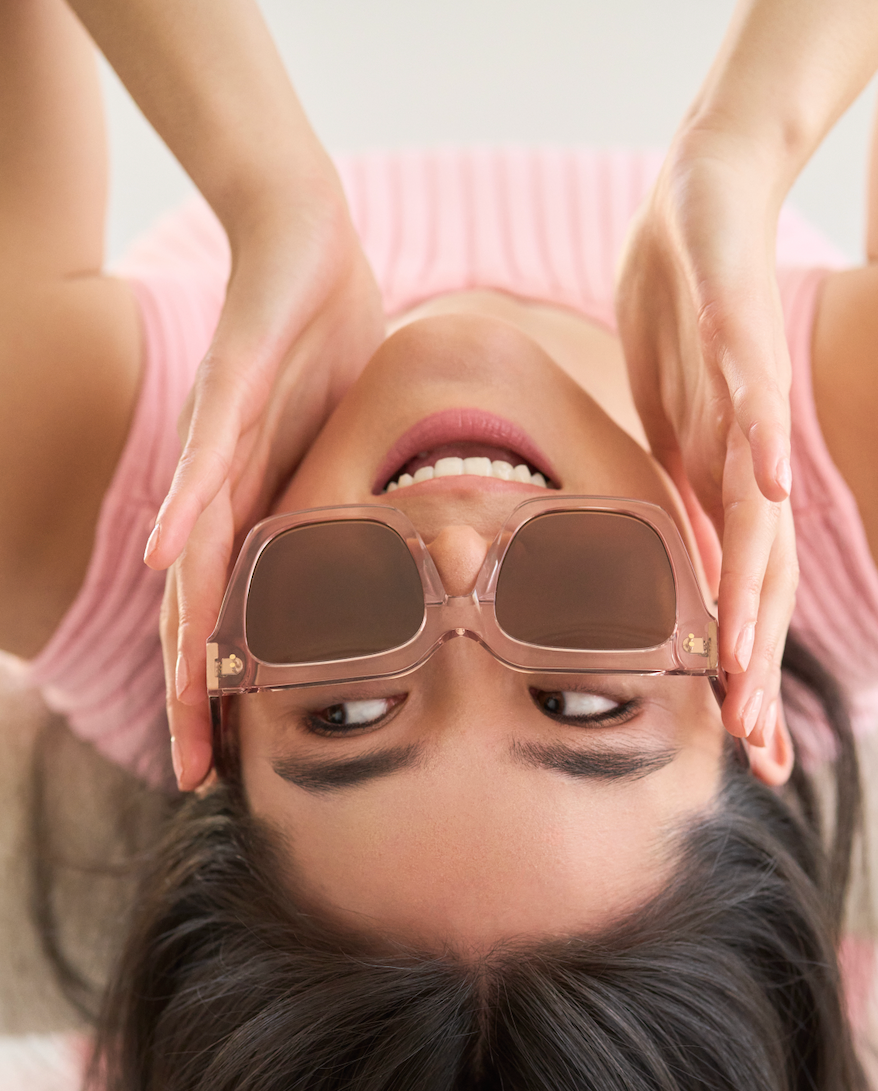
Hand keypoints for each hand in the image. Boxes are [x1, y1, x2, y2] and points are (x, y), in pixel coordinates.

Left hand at [147, 180, 384, 788]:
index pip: (237, 613)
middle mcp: (225, 487)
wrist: (297, 237)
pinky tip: (170, 559)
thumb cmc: (321, 344)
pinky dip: (187, 508)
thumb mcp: (344, 449)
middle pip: (200, 604)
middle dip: (194, 689)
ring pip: (196, 549)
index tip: (232, 761)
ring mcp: (221, 438)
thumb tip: (413, 570)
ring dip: (184, 627)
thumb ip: (353, 512)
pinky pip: (208, 454)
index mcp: (257, 509)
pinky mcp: (232, 381)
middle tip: (194, 772)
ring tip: (180, 699)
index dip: (230, 686)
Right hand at [616, 130, 797, 745]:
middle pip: (759, 572)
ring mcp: (746, 395)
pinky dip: (760, 442)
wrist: (712, 195)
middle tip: (750, 742)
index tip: (747, 747)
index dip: (742, 665)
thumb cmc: (687, 317)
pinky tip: (767, 491)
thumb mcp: (667, 428)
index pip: (736, 588)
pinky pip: (752, 388)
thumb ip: (670, 494)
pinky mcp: (738, 324)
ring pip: (756, 505)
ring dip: (755, 583)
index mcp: (721, 480)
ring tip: (748, 657)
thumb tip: (641, 562)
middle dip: (752, 659)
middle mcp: (745, 454)